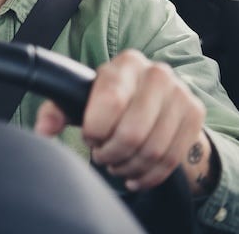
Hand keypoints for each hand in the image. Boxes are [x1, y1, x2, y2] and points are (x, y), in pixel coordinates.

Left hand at [35, 49, 216, 194]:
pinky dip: (149, 175)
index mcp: (125, 64)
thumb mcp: (80, 99)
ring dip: (128, 166)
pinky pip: (172, 159)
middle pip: (132, 132)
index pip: (110, 103)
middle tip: (101, 155)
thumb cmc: (108, 99)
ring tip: (115, 164)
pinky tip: (134, 175)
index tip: (89, 136)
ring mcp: (180, 94)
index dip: (95, 130)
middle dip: (110, 153)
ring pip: (153, 150)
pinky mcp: (195, 115)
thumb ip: (56, 110)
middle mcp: (157, 73)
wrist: (151, 97)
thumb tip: (42, 131)